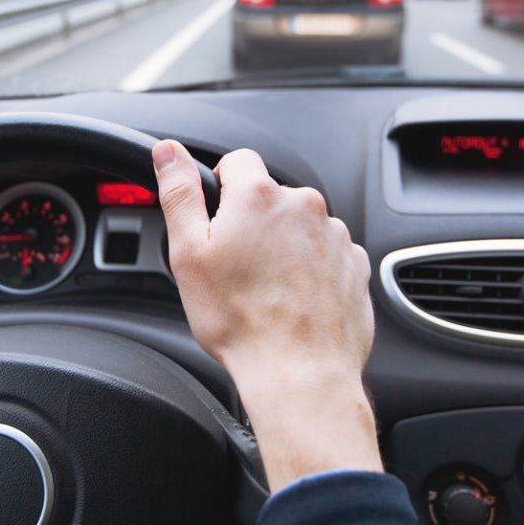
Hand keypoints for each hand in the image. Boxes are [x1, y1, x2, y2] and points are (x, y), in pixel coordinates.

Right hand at [152, 140, 382, 490]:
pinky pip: (327, 255)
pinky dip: (311, 271)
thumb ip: (180, 194)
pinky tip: (294, 302)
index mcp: (259, 196)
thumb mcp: (189, 254)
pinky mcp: (355, 265)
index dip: (221, 188)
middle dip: (253, 224)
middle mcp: (305, 206)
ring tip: (267, 292)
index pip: (238, 162)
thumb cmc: (240, 322)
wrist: (299, 372)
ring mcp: (335, 235)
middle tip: (236, 268)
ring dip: (284, 248)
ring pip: (300, 228)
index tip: (217, 221)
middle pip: (271, 198)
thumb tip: (168, 152)